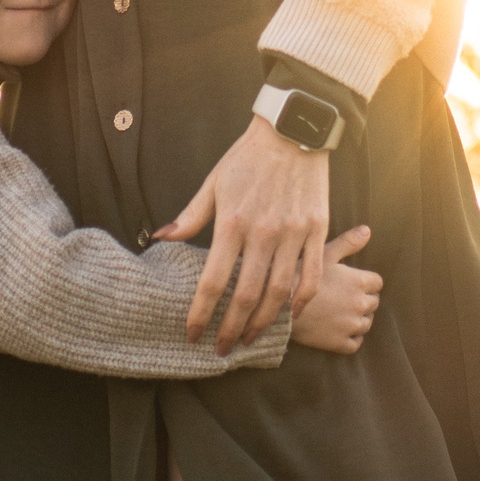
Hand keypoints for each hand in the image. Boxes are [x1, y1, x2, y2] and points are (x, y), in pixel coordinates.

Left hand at [163, 114, 331, 351]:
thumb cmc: (247, 158)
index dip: (201, 312)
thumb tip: (162, 239)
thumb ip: (190, 217)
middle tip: (221, 348)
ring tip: (249, 338)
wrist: (294, 132)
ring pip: (279, 293)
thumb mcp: (213, 184)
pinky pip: (311, 275)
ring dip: (263, 322)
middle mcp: (264, 234)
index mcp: (233, 223)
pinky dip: (300, 301)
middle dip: (231, 328)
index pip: (212, 280)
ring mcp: (294, 234)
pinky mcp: (317, 231)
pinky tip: (288, 315)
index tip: (193, 334)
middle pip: (246, 295)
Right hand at [289, 234, 380, 354]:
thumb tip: (368, 230)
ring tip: (337, 313)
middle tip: (340, 296)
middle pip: (373, 302)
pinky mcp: (340, 343)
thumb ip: (347, 243)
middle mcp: (360, 304)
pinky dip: (350, 338)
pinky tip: (337, 330)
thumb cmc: (297, 275)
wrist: (276, 306)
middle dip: (361, 299)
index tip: (348, 282)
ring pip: (366, 323)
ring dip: (356, 318)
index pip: (377, 282)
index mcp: (358, 281)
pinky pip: (356, 343)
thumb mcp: (322, 253)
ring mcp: (351, 325)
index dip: (364, 281)